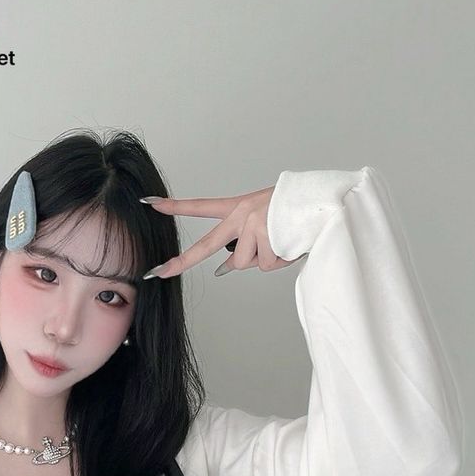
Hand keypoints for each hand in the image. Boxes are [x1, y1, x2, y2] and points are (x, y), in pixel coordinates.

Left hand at [141, 185, 302, 278]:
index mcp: (238, 208)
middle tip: (156, 273)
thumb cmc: (295, 213)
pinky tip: (291, 243)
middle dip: (180, 262)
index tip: (150, 205)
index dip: (175, 206)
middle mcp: (242, 214)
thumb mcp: (264, 223)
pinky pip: (266, 264)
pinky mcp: (265, 235)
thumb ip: (242, 244)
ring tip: (283, 240)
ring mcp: (253, 225)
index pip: (201, 207)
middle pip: (206, 245)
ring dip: (266, 259)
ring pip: (245, 263)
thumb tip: (221, 270)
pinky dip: (281, 260)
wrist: (324, 202)